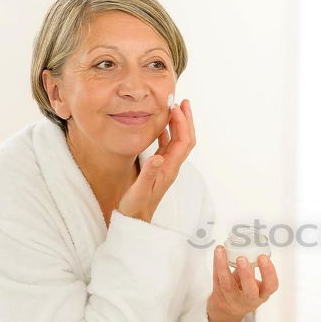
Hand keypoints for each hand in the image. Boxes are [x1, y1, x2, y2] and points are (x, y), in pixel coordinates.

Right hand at [118, 99, 195, 222]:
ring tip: (174, 109)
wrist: (135, 219)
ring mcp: (165, 167)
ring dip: (177, 124)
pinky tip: (160, 126)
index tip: (176, 107)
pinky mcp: (158, 168)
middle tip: (183, 102)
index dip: (183, 124)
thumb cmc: (136, 207)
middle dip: (186, 120)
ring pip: (176, 141)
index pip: (183, 142)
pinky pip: (166, 146)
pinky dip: (166, 133)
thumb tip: (158, 157)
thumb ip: (148, 173)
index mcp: (169, 169)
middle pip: (185, 139)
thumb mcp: (140, 190)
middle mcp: (171, 166)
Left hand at [206, 246, 278, 321]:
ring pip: (228, 286)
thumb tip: (252, 244)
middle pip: (250, 292)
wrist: (228, 309)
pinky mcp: (219, 296)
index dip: (269, 272)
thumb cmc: (245, 290)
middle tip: (242, 258)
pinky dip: (217, 265)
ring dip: (224, 267)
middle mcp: (249, 300)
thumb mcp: (255, 283)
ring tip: (223, 252)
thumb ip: (254, 267)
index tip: (263, 257)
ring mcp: (233, 300)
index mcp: (263, 294)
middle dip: (247, 275)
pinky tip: (218, 252)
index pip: (271, 286)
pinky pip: (217, 280)